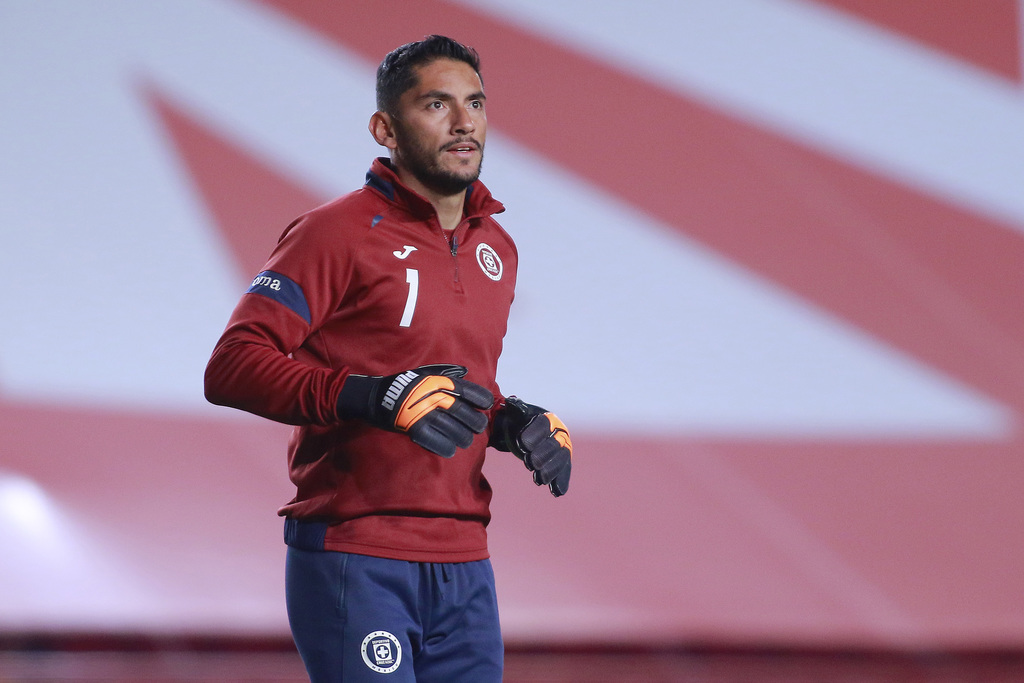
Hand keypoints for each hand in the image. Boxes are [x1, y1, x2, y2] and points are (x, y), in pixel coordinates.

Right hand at [338, 364, 493, 457]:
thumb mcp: (425, 373)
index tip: (487, 405)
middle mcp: (435, 397)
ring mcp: (425, 412)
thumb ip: (446, 372)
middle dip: (475, 422)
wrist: (377, 396)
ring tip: (465, 440)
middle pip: (464, 413)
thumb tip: (465, 371)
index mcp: (439, 382)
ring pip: (453, 429)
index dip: (481, 398)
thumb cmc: (404, 384)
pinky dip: (444, 447)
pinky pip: (434, 440)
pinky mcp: (414, 426)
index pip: (467, 390)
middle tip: (478, 428)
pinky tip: (450, 450)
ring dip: (463, 437)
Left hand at [490, 396, 571, 495]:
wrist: (523, 433)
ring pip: (561, 459)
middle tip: (530, 463)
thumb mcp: (515, 414)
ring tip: (538, 480)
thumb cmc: (519, 423)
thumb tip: (510, 402)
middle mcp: (559, 432)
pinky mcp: (562, 462)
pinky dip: (561, 482)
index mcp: (548, 418)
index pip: (543, 425)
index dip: (534, 434)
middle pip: (554, 444)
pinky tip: (556, 492)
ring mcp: (563, 448)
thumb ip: (515, 409)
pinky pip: (564, 472)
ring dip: (550, 470)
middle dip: (543, 454)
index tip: (522, 443)